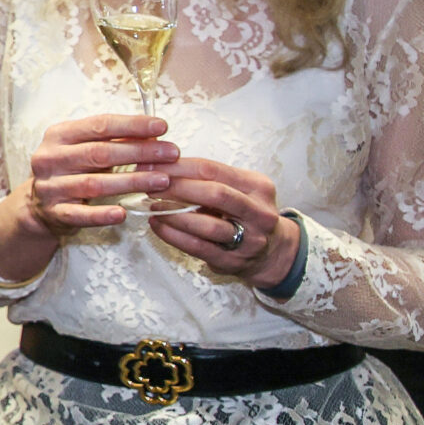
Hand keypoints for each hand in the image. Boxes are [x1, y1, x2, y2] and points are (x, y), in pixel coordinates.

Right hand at [0, 113, 178, 279]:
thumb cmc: (71, 170)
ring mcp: (50, 187)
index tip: (162, 127)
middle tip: (171, 154)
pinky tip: (123, 213)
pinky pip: (80, 214)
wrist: (38, 204)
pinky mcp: (54, 212)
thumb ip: (114, 141)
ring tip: (162, 180)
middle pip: (99, 153)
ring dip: (131, 182)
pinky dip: (101, 214)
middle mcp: (50, 158)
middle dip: (139, 152)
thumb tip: (153, 135)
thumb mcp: (85, 148)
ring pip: (94, 184)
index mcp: (59, 135)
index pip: (99, 125)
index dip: (132, 125)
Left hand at [150, 158, 298, 289]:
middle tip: (150, 185)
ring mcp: (249, 239)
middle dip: (177, 187)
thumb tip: (160, 163)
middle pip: (214, 194)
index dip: (178, 166)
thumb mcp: (238, 188)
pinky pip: (198, 247)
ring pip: (207, 225)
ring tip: (152, 207)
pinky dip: (173, 235)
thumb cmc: (244, 213)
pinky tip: (158, 225)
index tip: (152, 164)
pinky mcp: (233, 261)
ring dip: (174, 214)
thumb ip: (207, 176)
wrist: (273, 252)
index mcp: (257, 186)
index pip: (212, 170)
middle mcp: (258, 212)